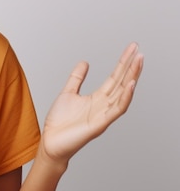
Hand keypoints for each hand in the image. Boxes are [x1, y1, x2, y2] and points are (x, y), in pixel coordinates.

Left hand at [40, 42, 143, 166]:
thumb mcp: (68, 93)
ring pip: (123, 93)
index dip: (123, 63)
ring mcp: (104, 115)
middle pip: (122, 83)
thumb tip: (85, 62)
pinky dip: (125, 97)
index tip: (132, 48)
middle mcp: (104, 105)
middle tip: (139, 50)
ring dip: (132, 78)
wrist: (51, 142)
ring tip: (138, 62)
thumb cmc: (60, 122)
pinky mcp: (100, 124)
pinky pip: (117, 110)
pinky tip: (130, 84)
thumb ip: (77, 78)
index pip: (115, 77)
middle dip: (131, 66)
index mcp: (98, 98)